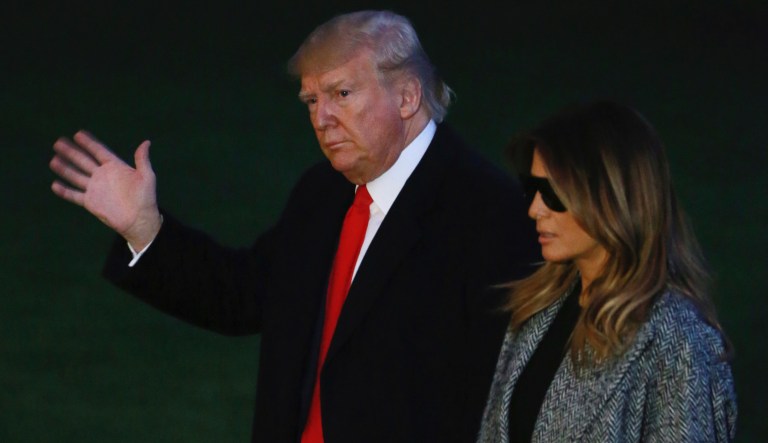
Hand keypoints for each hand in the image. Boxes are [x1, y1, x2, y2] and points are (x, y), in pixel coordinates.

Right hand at [50, 130, 162, 249]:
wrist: (139, 220)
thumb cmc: (146, 198)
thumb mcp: (147, 177)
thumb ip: (142, 160)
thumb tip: (146, 142)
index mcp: (115, 167)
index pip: (99, 151)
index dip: (89, 143)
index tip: (78, 133)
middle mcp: (103, 176)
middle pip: (84, 161)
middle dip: (71, 152)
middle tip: (59, 142)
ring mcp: (95, 188)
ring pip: (76, 176)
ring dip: (65, 168)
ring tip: (54, 160)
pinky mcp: (90, 202)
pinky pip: (74, 195)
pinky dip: (64, 191)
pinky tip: (54, 185)